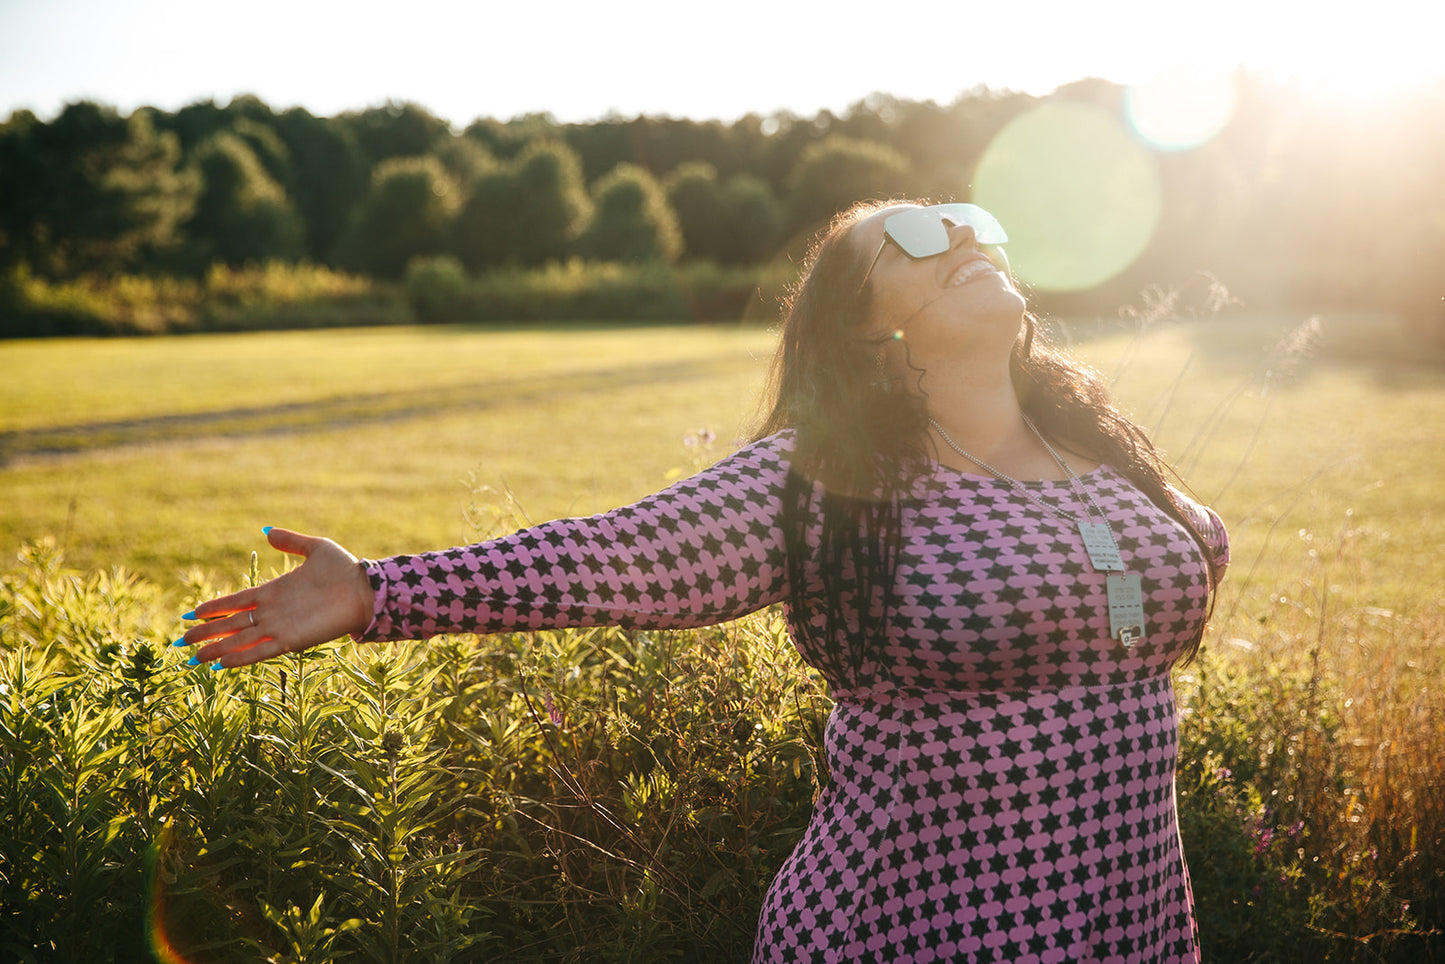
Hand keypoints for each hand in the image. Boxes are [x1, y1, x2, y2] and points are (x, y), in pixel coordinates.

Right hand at [177, 527, 375, 668]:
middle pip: (232, 624)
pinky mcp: (293, 640)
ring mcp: (281, 626)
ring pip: (241, 640)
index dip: (214, 608)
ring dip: (217, 649)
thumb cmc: (345, 569)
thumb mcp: (315, 548)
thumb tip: (266, 530)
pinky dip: (242, 657)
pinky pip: (262, 650)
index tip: (192, 614)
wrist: (366, 589)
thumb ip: (290, 541)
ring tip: (193, 659)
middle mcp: (273, 611)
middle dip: (206, 633)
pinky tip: (222, 663)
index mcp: (275, 590)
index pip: (237, 601)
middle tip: (180, 641)